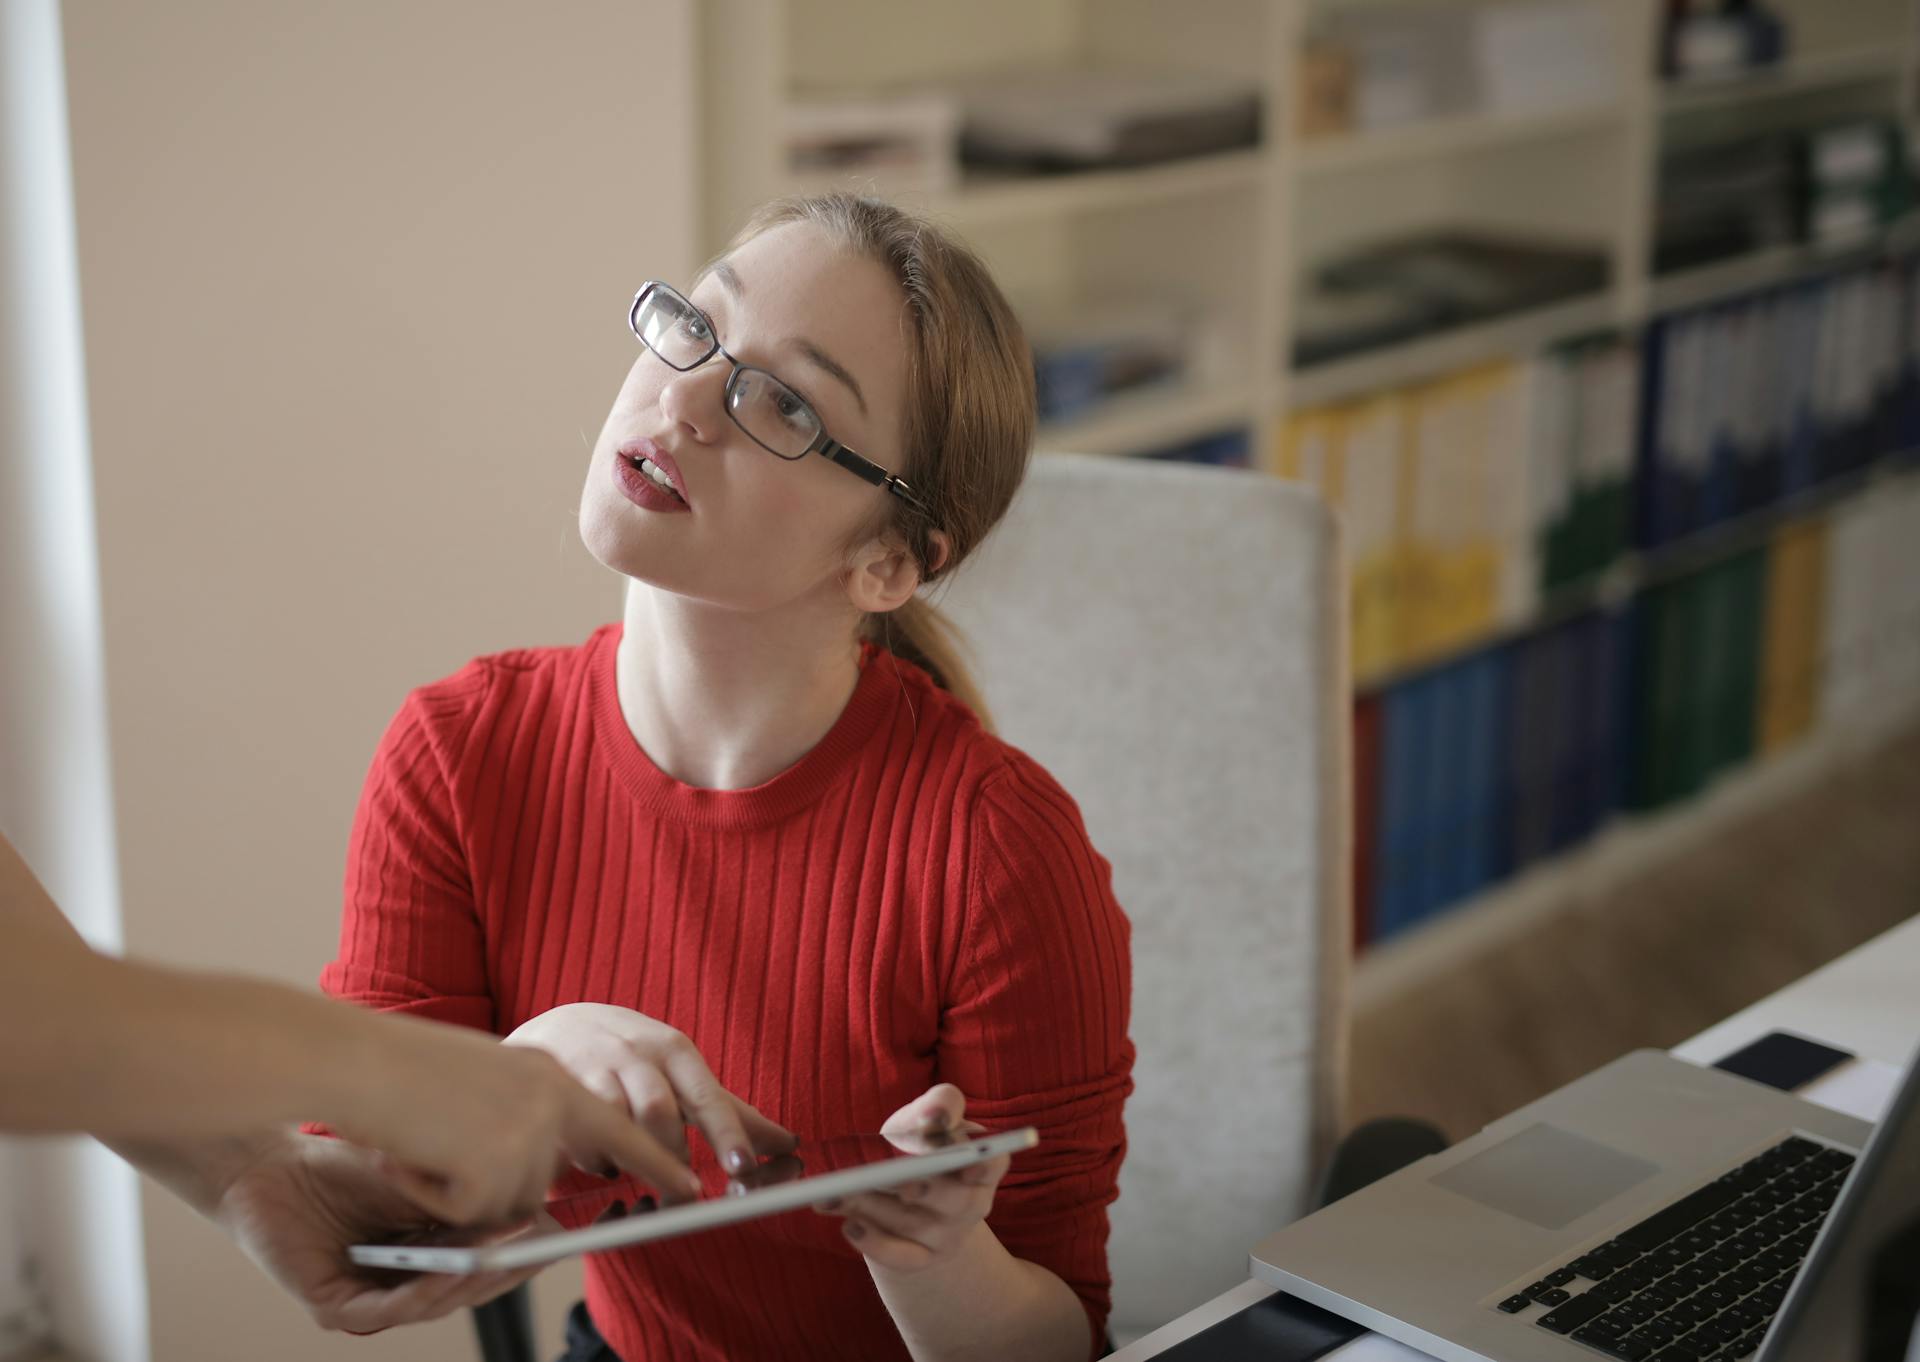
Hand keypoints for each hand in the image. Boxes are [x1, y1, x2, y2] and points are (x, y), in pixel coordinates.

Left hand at [215, 1133, 549, 1333]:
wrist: (270, 1163)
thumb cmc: (345, 1166)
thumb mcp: (422, 1179)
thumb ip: (467, 1197)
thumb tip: (535, 1200)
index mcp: (430, 1258)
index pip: (486, 1268)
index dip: (523, 1255)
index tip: (557, 1235)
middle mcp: (403, 1287)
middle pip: (467, 1293)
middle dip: (505, 1271)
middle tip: (536, 1246)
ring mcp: (372, 1300)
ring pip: (433, 1305)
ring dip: (469, 1281)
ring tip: (500, 1253)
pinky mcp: (336, 1308)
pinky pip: (387, 1310)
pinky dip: (422, 1292)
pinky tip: (448, 1268)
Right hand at [329, 1014, 702, 1224]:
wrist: (352, 1057)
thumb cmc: (401, 1068)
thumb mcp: (486, 1081)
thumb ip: (526, 1116)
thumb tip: (539, 1171)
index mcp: (553, 1074)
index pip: (623, 1124)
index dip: (658, 1161)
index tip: (692, 1189)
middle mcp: (552, 1099)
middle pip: (541, 1186)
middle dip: (495, 1188)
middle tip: (445, 1149)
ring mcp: (527, 1132)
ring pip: (502, 1208)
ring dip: (456, 1191)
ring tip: (426, 1140)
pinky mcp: (494, 1165)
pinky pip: (470, 1218)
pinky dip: (433, 1199)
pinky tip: (414, 1155)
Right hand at [503, 1003, 794, 1176]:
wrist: (560, 1024)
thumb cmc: (635, 1054)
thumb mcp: (682, 1071)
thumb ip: (729, 1110)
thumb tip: (788, 1144)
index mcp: (677, 1052)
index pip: (708, 1097)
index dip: (727, 1133)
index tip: (744, 1167)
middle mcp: (639, 1054)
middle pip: (660, 1113)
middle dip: (671, 1158)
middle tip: (682, 1194)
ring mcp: (597, 1066)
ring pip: (618, 1123)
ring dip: (632, 1157)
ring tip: (636, 1173)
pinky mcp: (560, 1084)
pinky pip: (580, 1130)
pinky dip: (596, 1155)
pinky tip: (603, 1160)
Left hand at [814, 1084, 1008, 1272]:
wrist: (901, 1186)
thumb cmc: (917, 1141)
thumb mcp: (927, 1115)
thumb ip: (939, 1105)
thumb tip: (935, 1117)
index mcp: (982, 1163)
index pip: (992, 1164)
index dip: (982, 1165)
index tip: (966, 1164)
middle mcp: (973, 1203)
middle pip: (950, 1199)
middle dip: (911, 1186)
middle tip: (878, 1176)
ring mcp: (949, 1236)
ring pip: (915, 1225)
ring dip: (873, 1208)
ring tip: (835, 1192)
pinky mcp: (922, 1258)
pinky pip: (903, 1258)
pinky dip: (876, 1244)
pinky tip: (849, 1225)